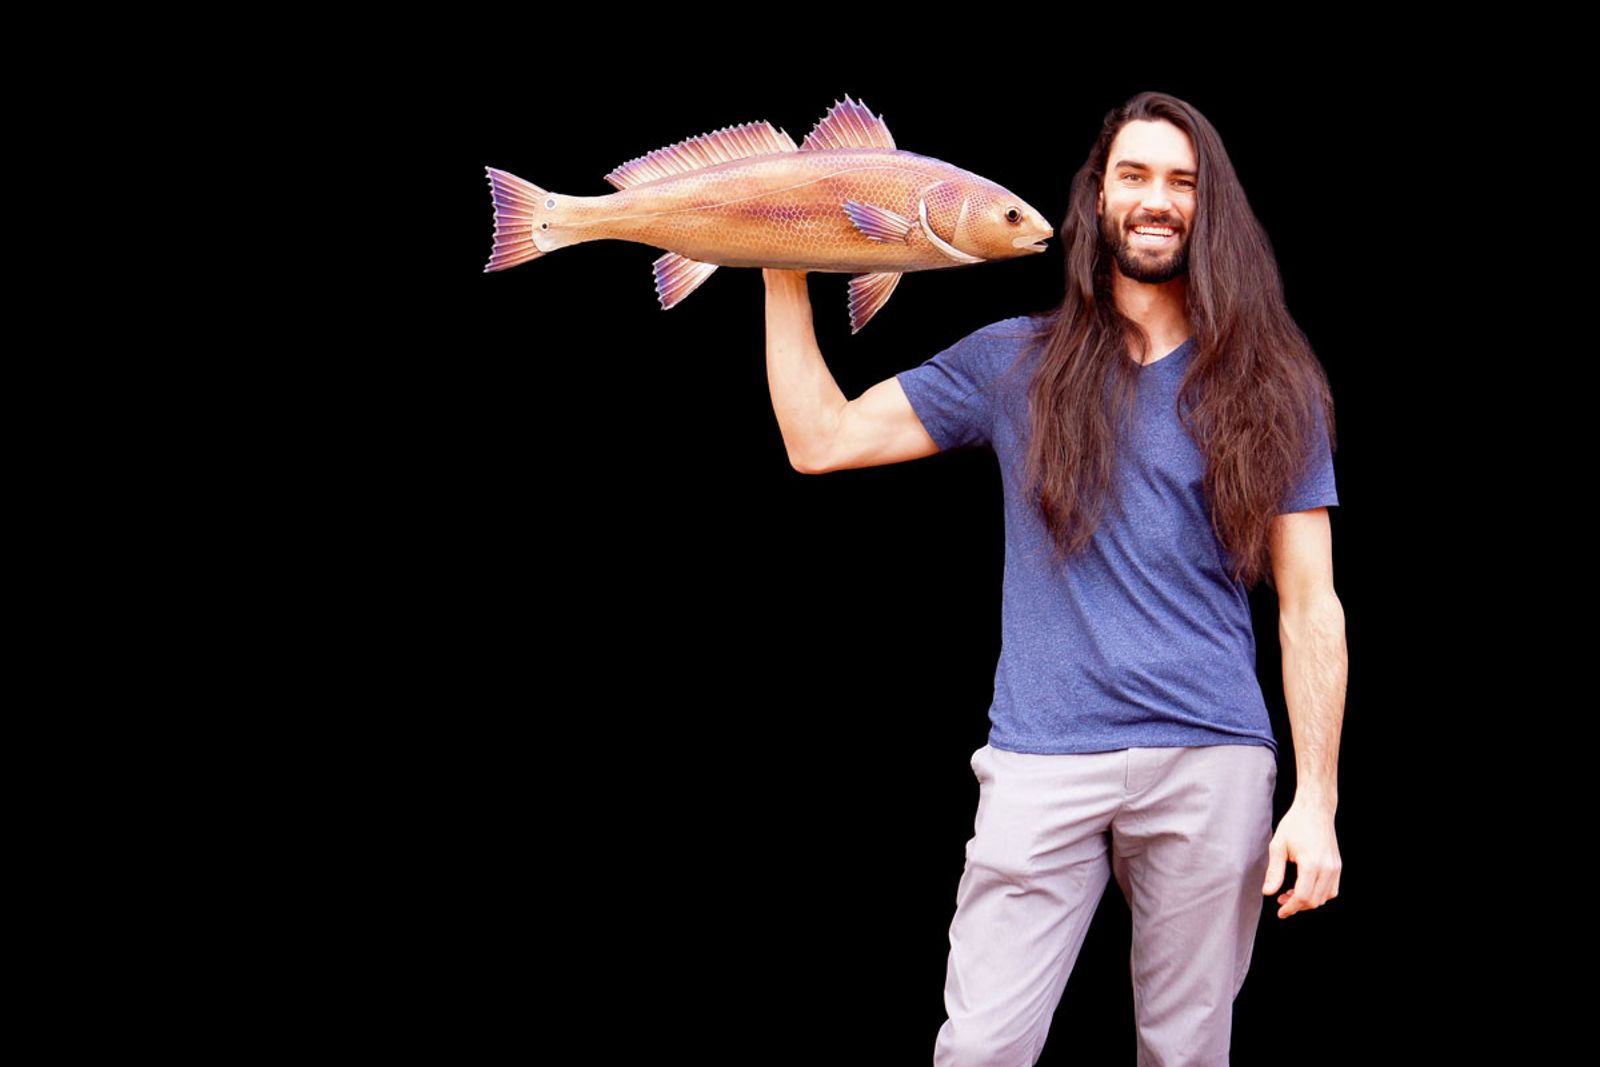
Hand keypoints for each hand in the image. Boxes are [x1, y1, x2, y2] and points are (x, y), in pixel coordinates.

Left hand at [1262, 797, 1341, 918]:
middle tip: (1280, 900)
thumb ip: (1274, 872)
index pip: (1302, 897)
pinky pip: (1332, 890)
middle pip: (1314, 901)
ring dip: (1308, 901)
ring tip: (1290, 893)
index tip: (1280, 913)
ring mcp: (1335, 868)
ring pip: (1324, 898)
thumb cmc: (1295, 824)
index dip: (1290, 908)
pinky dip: (1319, 894)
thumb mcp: (1278, 846)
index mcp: (1312, 864)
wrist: (1315, 810)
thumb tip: (1268, 892)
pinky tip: (1305, 887)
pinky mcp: (1338, 866)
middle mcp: (1327, 868)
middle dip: (1296, 905)